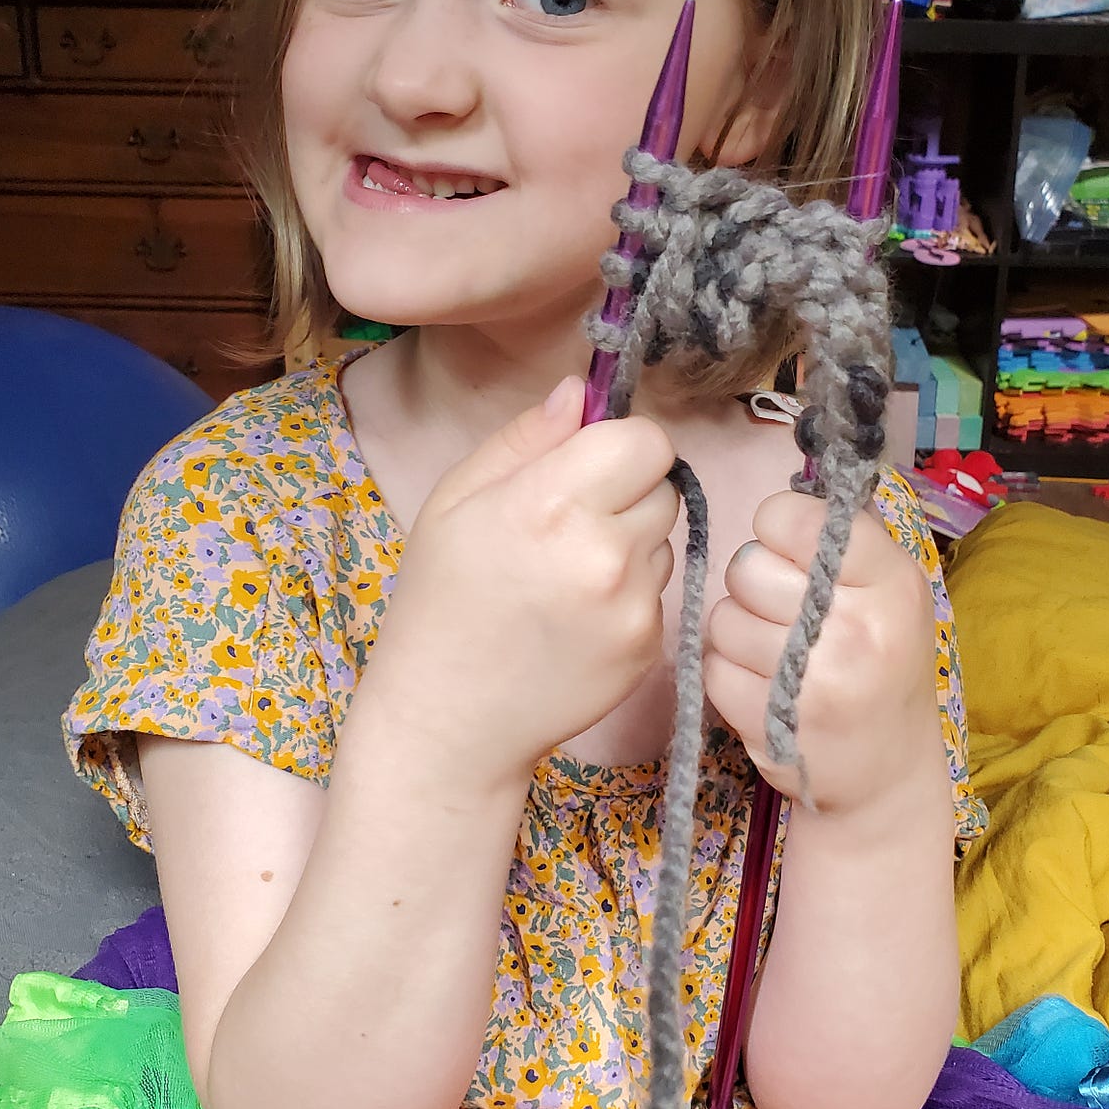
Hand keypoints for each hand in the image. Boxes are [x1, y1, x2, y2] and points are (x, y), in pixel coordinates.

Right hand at [375, 376, 678, 783]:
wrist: (449, 717)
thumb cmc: (442, 600)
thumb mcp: (456, 500)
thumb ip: (526, 437)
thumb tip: (582, 390)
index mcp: (551, 502)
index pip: (647, 440)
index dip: (621, 445)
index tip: (590, 465)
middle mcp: (604, 551)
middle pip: (665, 485)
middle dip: (628, 492)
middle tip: (572, 524)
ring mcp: (633, 604)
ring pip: (666, 537)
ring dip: (632, 543)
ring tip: (568, 577)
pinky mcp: (649, 646)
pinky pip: (660, 590)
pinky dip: (629, 595)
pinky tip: (578, 617)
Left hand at [703, 490, 949, 821]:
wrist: (888, 775)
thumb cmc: (883, 667)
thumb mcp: (893, 595)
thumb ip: (847, 542)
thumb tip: (789, 492)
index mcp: (891, 582)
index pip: (793, 518)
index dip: (778, 531)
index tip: (792, 555)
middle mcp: (858, 628)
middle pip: (747, 566)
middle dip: (754, 585)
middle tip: (784, 612)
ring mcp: (813, 681)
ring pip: (722, 617)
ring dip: (737, 631)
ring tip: (775, 653)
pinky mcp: (771, 723)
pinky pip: (712, 667)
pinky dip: (727, 673)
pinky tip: (764, 687)